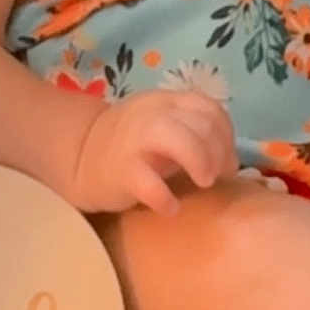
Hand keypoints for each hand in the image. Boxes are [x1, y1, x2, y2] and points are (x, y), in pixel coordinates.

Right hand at [71, 90, 239, 216]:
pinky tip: (171, 207)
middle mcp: (153, 114)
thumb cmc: (131, 146)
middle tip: (215, 177)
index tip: (226, 162)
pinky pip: (150, 183)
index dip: (226, 136)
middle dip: (219, 153)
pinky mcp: (121, 171)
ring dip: (201, 162)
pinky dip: (165, 197)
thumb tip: (230, 160)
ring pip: (180, 140)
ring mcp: (136, 140)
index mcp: (167, 101)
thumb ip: (193, 131)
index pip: (210, 109)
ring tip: (203, 184)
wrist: (80, 157)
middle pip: (202, 124)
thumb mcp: (163, 125)